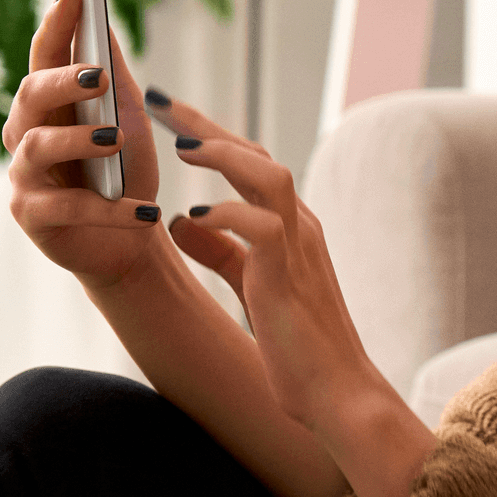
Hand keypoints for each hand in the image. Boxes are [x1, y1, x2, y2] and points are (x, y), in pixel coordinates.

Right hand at [4, 0, 161, 287]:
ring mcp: (23, 178)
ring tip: (116, 138)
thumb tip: (103, 21)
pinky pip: (66, 207)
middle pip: (30, 95)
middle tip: (99, 76)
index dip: (55, 24)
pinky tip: (144, 210)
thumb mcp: (128, 121)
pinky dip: (108, 208)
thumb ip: (113, 78)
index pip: (44, 57)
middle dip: (62, 82)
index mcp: (47, 106)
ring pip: (38, 147)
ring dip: (79, 140)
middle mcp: (25, 136)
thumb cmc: (124, 175)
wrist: (131, 242)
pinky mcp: (33, 219)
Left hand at [161, 95, 434, 496]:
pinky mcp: (289, 276)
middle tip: (159, 102)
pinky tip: (191, 215)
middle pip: (257, 155)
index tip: (166, 113)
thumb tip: (181, 222)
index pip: (251, 164)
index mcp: (291, 227)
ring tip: (180, 146)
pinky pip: (262, 226)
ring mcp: (300, 248)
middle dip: (207, 125)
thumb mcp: (250, 286)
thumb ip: (220, 250)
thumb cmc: (297, 348)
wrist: (337, 393)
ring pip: (267, 175)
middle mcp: (300, 226)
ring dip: (222, 155)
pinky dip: (227, 214)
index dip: (210, 135)